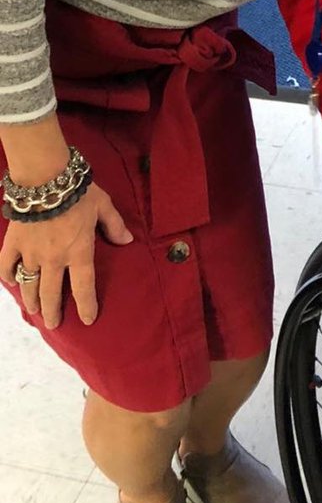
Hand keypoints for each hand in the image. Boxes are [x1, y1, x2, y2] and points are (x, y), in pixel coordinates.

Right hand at [0, 182, 132, 328]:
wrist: (46, 179)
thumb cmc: (79, 191)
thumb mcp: (104, 206)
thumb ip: (114, 225)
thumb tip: (127, 241)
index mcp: (79, 251)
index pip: (84, 286)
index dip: (87, 305)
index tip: (88, 320)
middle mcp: (54, 259)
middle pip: (52, 293)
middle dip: (53, 311)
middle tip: (53, 323)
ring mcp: (31, 253)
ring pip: (29, 285)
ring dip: (32, 300)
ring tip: (34, 311)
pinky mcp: (13, 244)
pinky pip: (6, 267)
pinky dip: (8, 277)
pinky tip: (12, 282)